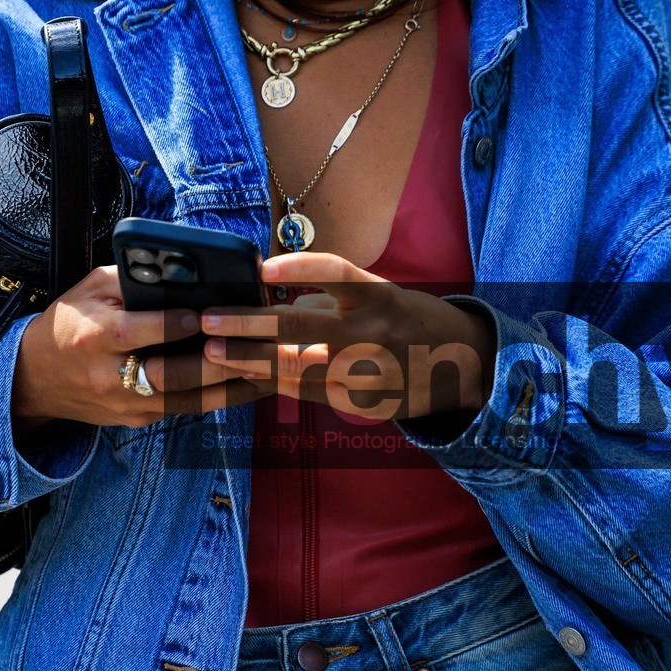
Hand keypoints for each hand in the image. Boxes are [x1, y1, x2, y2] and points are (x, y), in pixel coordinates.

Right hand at [11, 265, 270, 428]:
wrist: (35, 379)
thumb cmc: (69, 323)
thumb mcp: (89, 289)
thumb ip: (132, 278)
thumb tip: (182, 268)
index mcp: (95, 338)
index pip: (138, 332)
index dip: (174, 325)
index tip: (208, 314)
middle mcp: (111, 377)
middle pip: (172, 374)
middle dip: (219, 361)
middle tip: (259, 345)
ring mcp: (127, 405)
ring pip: (188, 399)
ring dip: (233, 386)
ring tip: (272, 368)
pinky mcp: (139, 421)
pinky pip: (187, 408)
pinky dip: (221, 396)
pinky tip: (252, 382)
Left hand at [201, 251, 494, 422]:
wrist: (461, 368)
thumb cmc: (407, 320)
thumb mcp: (379, 295)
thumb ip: (330, 297)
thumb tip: (273, 300)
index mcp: (379, 295)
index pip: (336, 273)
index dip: (298, 269)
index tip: (261, 269)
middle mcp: (374, 332)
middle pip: (302, 328)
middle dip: (248, 325)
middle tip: (210, 319)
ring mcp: (367, 372)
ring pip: (297, 367)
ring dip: (249, 359)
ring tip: (214, 350)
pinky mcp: (362, 402)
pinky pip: (308, 391)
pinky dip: (273, 380)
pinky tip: (245, 372)